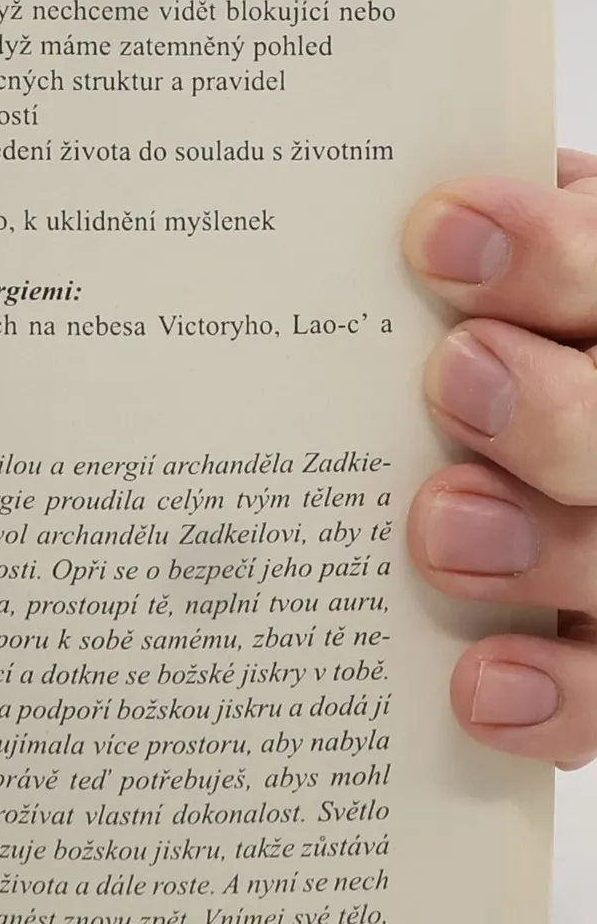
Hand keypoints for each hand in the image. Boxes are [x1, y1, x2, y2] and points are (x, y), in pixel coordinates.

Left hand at [406, 151, 596, 769]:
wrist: (486, 504)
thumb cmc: (450, 359)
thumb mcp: (448, 294)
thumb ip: (430, 271)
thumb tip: (351, 227)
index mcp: (593, 310)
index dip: (552, 249)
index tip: (439, 230)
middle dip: (554, 404)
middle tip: (452, 376)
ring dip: (546, 546)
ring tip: (439, 531)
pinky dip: (561, 696)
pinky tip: (480, 688)